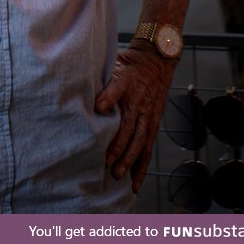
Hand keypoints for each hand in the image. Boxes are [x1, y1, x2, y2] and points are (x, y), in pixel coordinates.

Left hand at [95, 46, 176, 193]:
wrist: (156, 62)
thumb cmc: (130, 65)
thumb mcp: (116, 63)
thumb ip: (103, 78)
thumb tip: (88, 91)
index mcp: (126, 82)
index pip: (116, 89)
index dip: (108, 98)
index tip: (98, 107)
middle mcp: (138, 102)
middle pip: (128, 126)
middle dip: (116, 146)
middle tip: (103, 161)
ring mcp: (147, 115)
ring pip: (139, 141)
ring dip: (128, 159)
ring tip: (117, 174)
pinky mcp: (153, 124)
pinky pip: (148, 147)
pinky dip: (142, 165)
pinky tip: (135, 182)